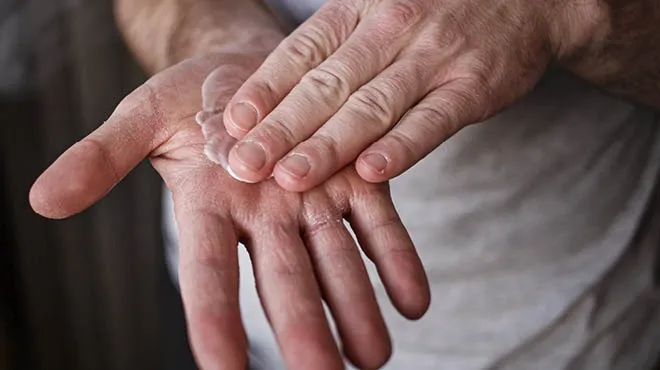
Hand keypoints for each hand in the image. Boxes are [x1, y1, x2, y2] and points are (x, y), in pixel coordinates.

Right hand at [29, 51, 429, 369]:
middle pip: (281, 281)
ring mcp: (313, 201)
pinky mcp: (355, 180)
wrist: (253, 68)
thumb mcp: (141, 117)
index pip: (206, 273)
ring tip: (374, 356)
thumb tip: (42, 200)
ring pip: (335, 263)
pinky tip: (412, 301)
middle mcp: (264, 217)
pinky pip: (378, 225)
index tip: (222, 367)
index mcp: (209, 207)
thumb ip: (102, 158)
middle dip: (301, 329)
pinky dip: (396, 261)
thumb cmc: (194, 97)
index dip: (212, 318)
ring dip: (355, 311)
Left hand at [220, 0, 602, 190]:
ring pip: (372, 106)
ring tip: (291, 177)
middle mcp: (391, 27)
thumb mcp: (376, 9)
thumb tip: (271, 95)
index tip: (233, 125)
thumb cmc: (433, 12)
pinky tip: (370, 171)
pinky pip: (432, 120)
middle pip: (327, 84)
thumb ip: (332, 47)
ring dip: (329, 144)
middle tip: (244, 165)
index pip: (302, 53)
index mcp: (358, 8)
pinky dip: (401, 147)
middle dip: (282, 128)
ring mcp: (433, 57)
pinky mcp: (472, 86)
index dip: (265, 90)